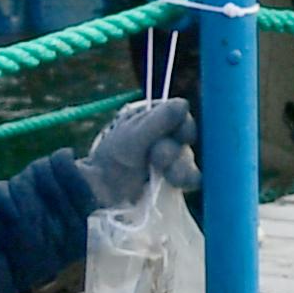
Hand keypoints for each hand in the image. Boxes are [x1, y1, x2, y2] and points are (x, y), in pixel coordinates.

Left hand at [75, 97, 199, 205]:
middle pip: (187, 138)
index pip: (181, 114)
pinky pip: (191, 175)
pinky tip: (178, 183)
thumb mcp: (135, 135)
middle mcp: (166, 133)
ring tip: (168, 176)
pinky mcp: (174, 176)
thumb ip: (159, 120)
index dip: (183, 125)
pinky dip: (187, 179)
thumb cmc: (114, 156)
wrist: (102, 189)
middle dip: (173, 150)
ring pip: (189, 157)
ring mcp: (171, 155)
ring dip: (180, 167)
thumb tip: (184, 103)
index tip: (178, 135)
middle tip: (157, 159)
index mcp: (155, 115)